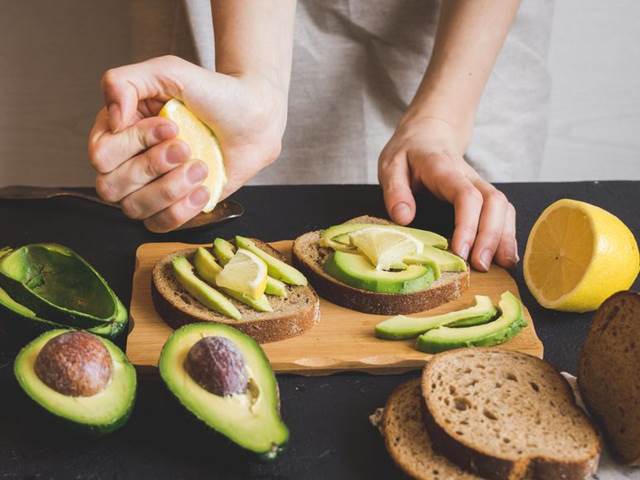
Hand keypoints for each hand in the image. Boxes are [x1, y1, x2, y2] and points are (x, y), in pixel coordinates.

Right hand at [88, 55, 286, 231]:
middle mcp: (128, 162)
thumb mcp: (168, 71)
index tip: (171, 125)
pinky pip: (160, 225)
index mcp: (119, 130)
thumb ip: (124, 82)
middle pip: (111, 186)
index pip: (101, 154)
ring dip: (171, 188)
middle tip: (187, 147)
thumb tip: (112, 120)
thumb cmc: (213, 93)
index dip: (134, 144)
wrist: (254, 119)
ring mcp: (151, 187)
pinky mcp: (175, 206)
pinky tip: (203, 189)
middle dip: (154, 166)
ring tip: (201, 166)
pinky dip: (182, 210)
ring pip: (135, 208)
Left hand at [378, 117, 517, 270]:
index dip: (468, 225)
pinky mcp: (484, 194)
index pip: (466, 195)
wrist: (428, 133)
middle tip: (480, 266)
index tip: (461, 251)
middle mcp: (469, 176)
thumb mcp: (390, 165)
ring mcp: (480, 184)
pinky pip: (503, 212)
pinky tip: (505, 257)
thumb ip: (395, 190)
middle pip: (494, 202)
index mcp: (443, 169)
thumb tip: (404, 218)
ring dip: (504, 237)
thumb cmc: (408, 153)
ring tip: (501, 267)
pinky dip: (507, 235)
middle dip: (491, 236)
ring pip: (503, 207)